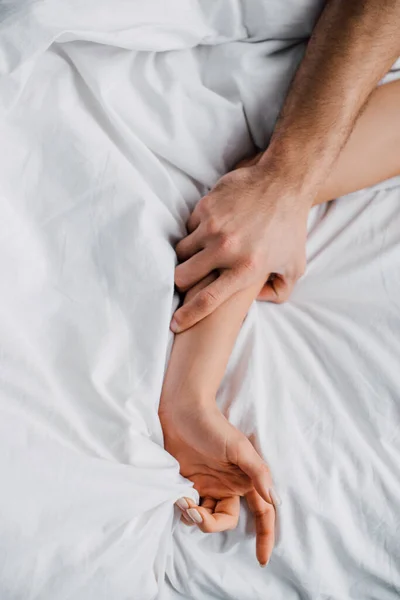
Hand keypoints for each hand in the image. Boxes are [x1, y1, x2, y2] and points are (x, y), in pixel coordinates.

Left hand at [159, 400, 277, 565]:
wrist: (181, 411)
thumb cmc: (212, 426)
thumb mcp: (238, 447)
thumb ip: (257, 473)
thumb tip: (274, 499)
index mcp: (245, 479)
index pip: (262, 513)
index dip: (264, 536)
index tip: (261, 560)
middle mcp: (228, 485)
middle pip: (226, 520)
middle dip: (211, 523)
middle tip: (195, 510)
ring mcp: (207, 485)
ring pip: (206, 517)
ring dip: (195, 516)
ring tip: (183, 499)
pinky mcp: (188, 482)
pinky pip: (190, 507)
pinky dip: (185, 508)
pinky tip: (178, 495)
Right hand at [171, 155, 311, 331]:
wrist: (284, 183)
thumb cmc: (291, 228)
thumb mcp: (295, 266)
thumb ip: (279, 292)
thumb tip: (256, 301)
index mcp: (246, 268)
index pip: (208, 300)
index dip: (188, 316)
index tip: (176, 324)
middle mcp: (226, 249)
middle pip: (184, 277)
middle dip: (182, 282)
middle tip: (189, 279)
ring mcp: (213, 227)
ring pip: (182, 251)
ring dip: (188, 256)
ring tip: (203, 252)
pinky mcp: (206, 207)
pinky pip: (189, 227)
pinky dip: (196, 231)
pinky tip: (212, 229)